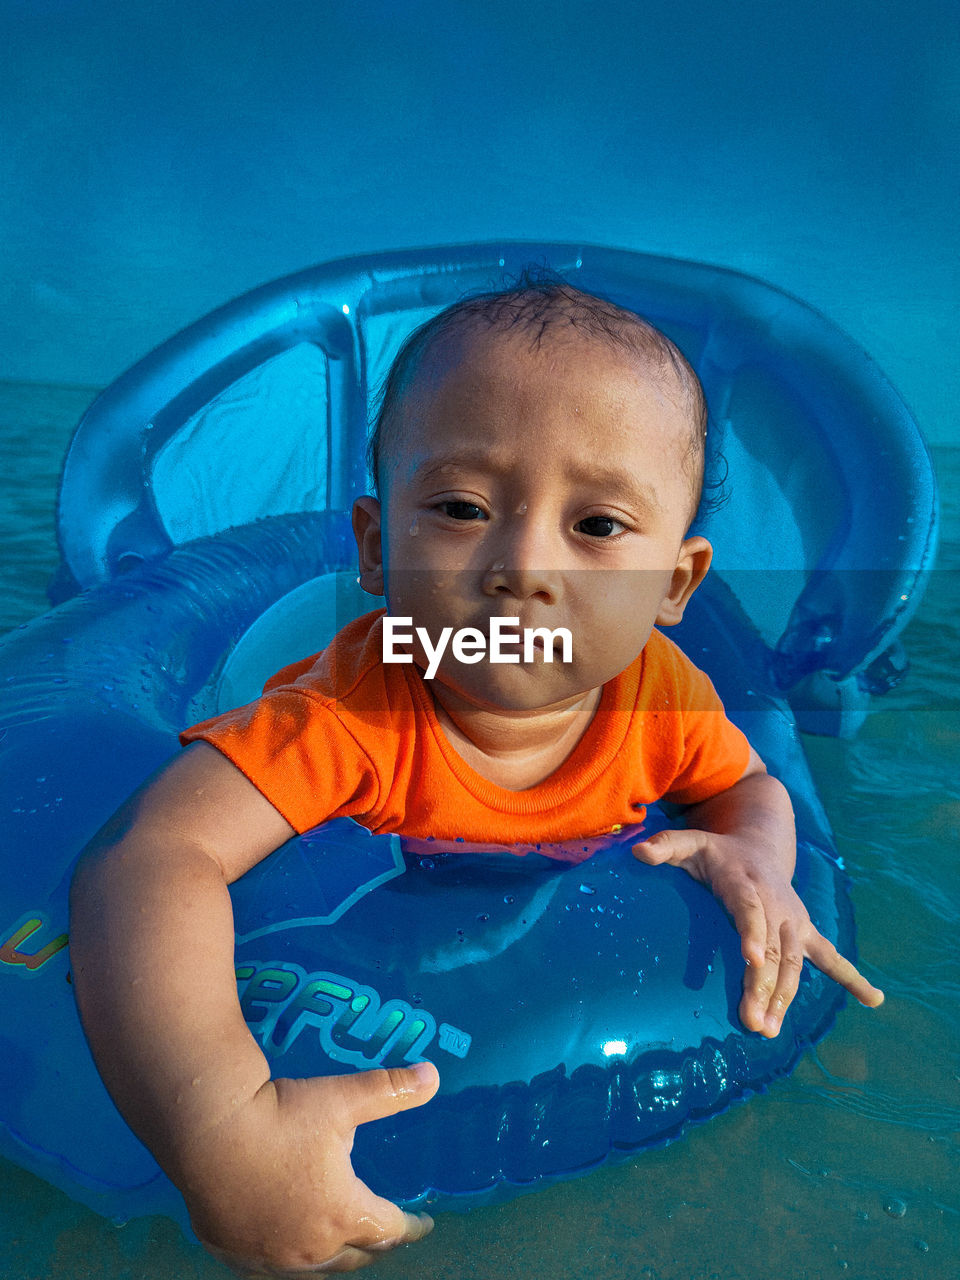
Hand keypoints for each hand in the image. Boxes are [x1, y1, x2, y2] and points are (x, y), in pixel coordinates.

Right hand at [181, 1062, 439, 1275]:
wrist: (206, 1129)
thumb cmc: (280, 1115)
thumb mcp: (343, 1097)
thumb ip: (390, 1089)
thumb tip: (433, 1076)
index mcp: (342, 1212)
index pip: (389, 1230)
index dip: (411, 1226)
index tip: (424, 1224)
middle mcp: (309, 1246)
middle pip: (354, 1256)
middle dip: (375, 1246)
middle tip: (387, 1236)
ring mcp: (269, 1255)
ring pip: (313, 1269)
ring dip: (334, 1258)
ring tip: (343, 1247)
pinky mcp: (233, 1251)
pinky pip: (270, 1267)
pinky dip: (288, 1260)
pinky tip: (285, 1248)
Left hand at [632, 828, 883, 1037]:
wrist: (758, 844)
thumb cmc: (716, 852)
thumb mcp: (690, 842)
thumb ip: (665, 846)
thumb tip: (638, 854)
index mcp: (747, 884)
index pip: (749, 910)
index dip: (752, 933)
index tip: (751, 959)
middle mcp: (776, 905)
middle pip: (773, 950)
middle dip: (764, 986)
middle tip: (753, 1023)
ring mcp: (794, 921)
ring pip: (794, 964)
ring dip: (785, 998)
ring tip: (768, 1031)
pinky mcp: (805, 932)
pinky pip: (832, 957)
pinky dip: (853, 978)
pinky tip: (874, 1000)